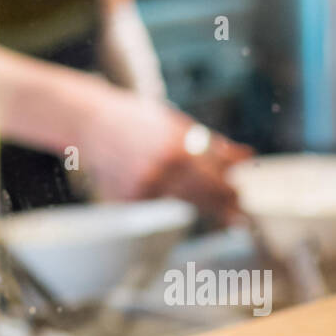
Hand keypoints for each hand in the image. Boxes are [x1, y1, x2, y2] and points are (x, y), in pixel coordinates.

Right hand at [77, 85, 251, 222]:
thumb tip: (245, 157)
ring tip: (212, 208)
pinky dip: (163, 200)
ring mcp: (144, 188)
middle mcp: (162, 170)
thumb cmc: (137, 120)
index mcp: (178, 147)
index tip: (241, 197)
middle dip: (224, 206)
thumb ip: (211, 145)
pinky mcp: (128, 200)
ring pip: (183, 204)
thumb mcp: (177, 125)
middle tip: (237, 215)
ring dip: (201, 205)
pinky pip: (156, 205)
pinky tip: (156, 187)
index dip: (232, 190)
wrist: (90, 122)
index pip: (217, 177)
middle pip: (204, 196)